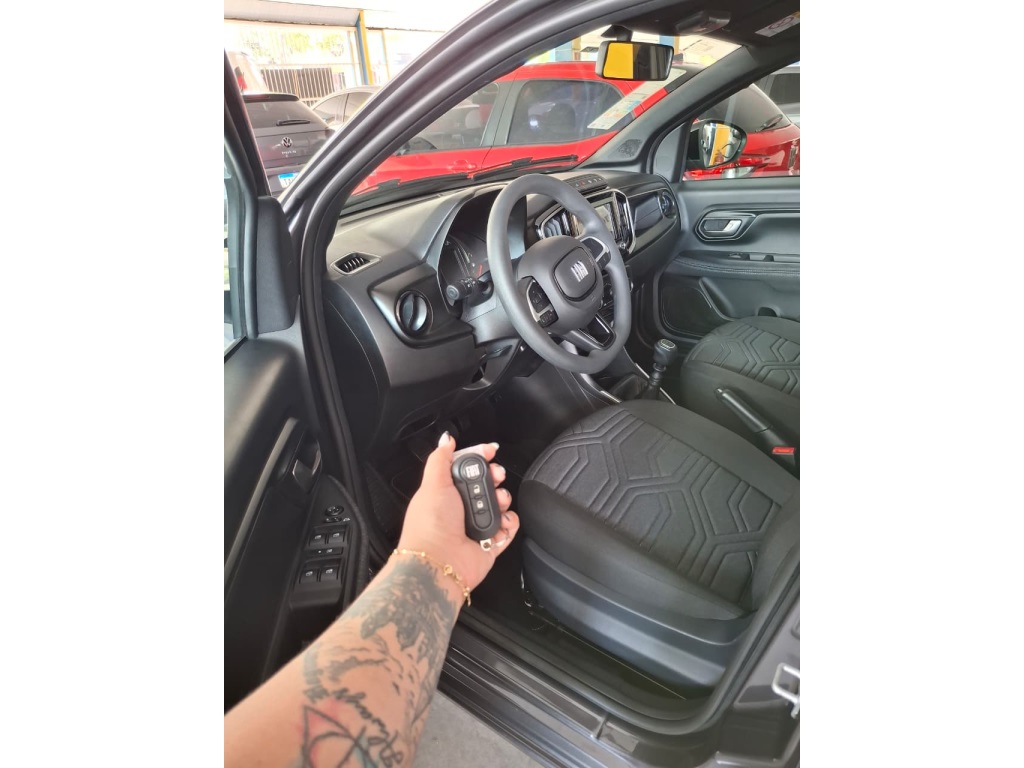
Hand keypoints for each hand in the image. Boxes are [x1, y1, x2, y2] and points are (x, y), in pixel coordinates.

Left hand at [396, 432, 519, 591]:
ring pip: (500, 504)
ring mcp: (477, 526)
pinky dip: (510, 523)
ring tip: (498, 502)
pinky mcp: (491, 543)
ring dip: (503, 499)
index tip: (490, 451)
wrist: (439, 562)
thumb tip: (446, 440)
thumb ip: (440, 459)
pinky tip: (503, 522)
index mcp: (446, 492)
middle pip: (487, 484)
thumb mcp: (432, 483)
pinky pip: (509, 528)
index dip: (480, 457)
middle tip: (496, 476)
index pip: (468, 468)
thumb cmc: (431, 524)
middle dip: (496, 476)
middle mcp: (461, 509)